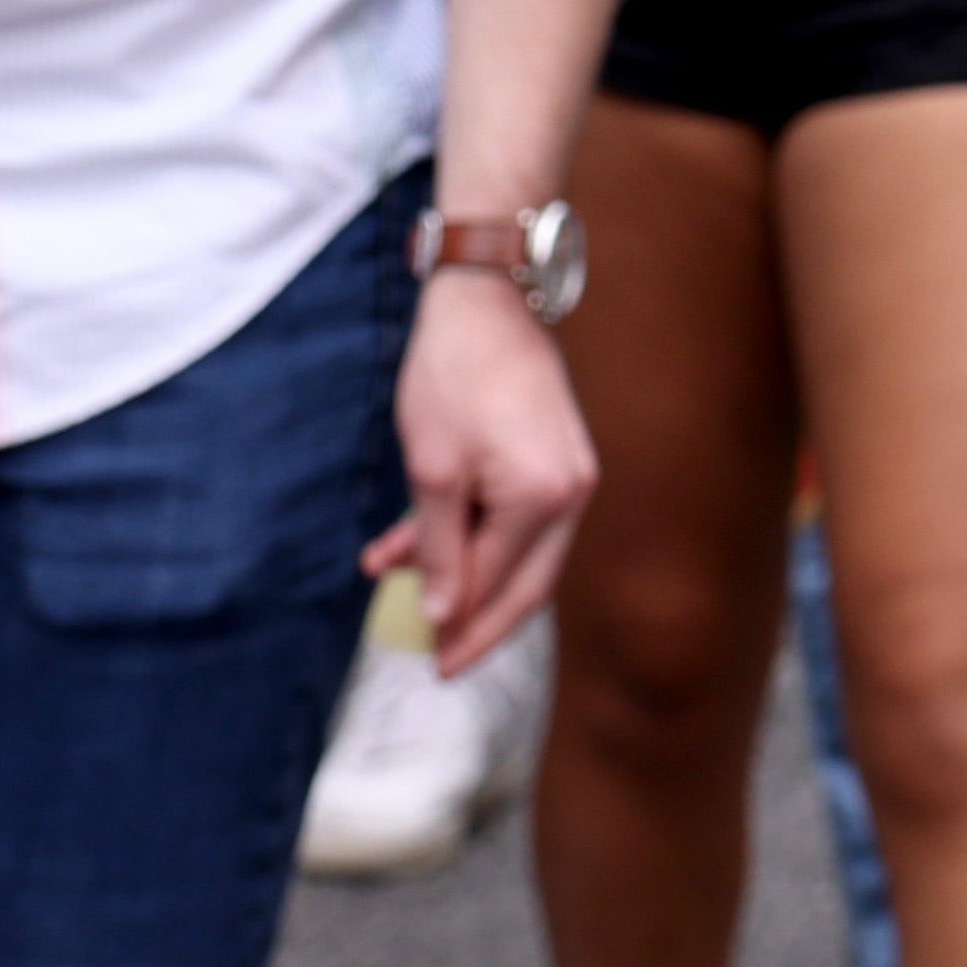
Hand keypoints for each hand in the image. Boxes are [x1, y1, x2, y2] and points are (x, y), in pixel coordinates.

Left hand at [371, 271, 598, 673]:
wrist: (486, 300)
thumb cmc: (453, 378)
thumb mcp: (431, 471)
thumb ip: (437, 549)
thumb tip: (442, 614)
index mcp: (544, 499)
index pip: (499, 586)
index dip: (463, 629)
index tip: (434, 666)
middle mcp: (571, 491)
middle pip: (525, 581)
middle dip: (476, 619)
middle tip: (437, 656)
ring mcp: (571, 472)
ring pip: (517, 548)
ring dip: (461, 568)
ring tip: (394, 577)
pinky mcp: (557, 454)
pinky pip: (517, 514)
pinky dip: (471, 530)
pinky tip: (411, 535)